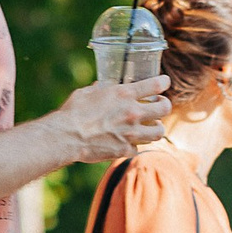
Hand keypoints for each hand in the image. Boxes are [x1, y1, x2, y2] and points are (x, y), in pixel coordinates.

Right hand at [49, 73, 170, 161]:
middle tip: (161, 106)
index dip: (164, 82)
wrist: (66, 136)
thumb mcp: (88, 92)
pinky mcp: (125, 149)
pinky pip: (138, 148)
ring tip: (152, 127)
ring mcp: (131, 133)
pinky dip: (134, 146)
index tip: (165, 82)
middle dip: (165, 106)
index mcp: (123, 94)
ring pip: (159, 132)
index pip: (155, 84)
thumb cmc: (73, 112)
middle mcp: (132, 112)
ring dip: (156, 128)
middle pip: (165, 108)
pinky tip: (129, 143)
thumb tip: (103, 86)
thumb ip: (100, 89)